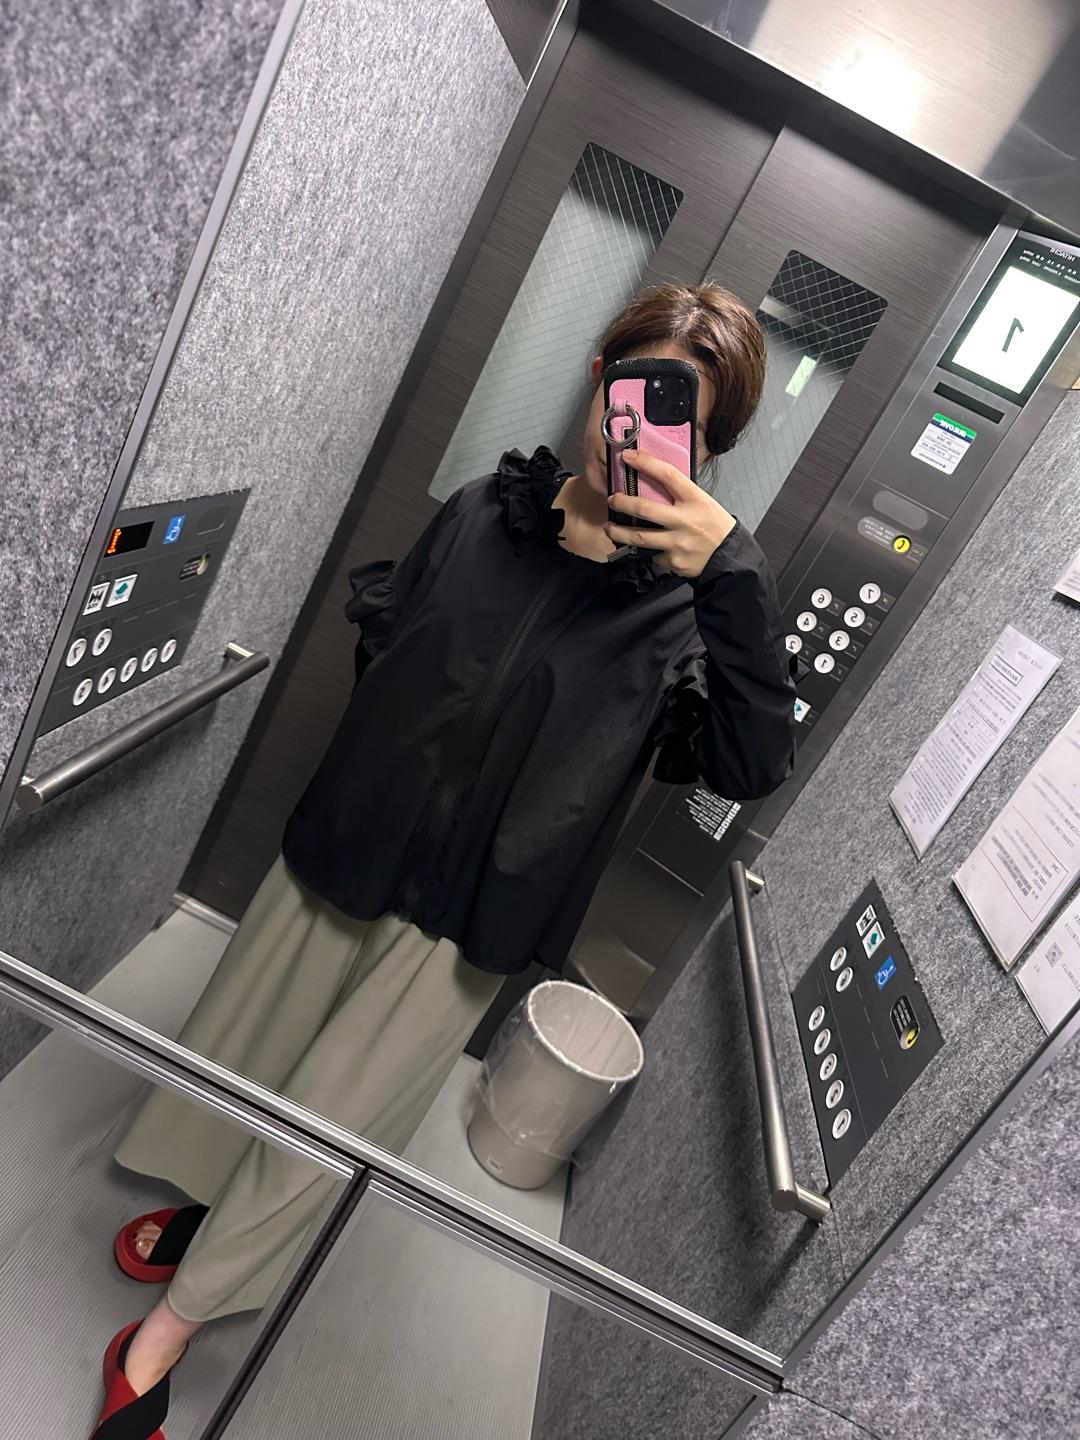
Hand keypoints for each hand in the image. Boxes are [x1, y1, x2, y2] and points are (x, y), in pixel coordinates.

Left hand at [604, 449, 736, 577]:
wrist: (729, 556)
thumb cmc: (714, 525)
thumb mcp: (703, 502)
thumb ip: (680, 494)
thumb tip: (653, 481)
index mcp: (695, 500)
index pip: (668, 475)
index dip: (646, 463)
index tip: (628, 456)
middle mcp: (685, 520)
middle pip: (644, 509)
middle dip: (622, 503)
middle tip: (612, 499)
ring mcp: (677, 542)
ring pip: (639, 537)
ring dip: (618, 532)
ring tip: (610, 527)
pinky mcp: (673, 560)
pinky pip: (653, 554)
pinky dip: (649, 551)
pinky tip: (650, 548)